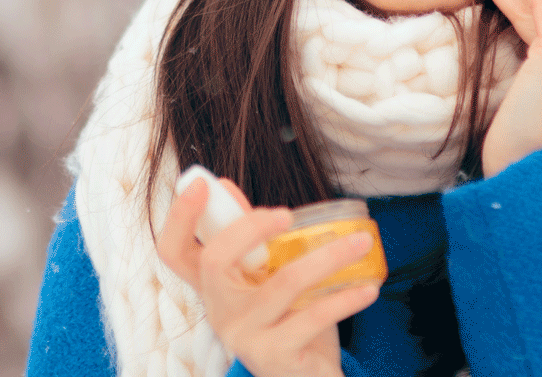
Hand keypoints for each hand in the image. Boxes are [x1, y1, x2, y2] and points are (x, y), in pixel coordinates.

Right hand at [157, 176, 378, 376]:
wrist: (305, 376)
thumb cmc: (286, 319)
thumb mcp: (264, 277)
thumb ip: (248, 237)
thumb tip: (226, 186)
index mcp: (212, 287)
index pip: (174, 252)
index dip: (179, 217)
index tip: (199, 184)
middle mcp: (219, 311)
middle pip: (214, 261)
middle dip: (249, 228)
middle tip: (287, 213)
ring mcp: (244, 335)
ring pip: (282, 284)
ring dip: (327, 257)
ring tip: (359, 244)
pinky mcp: (273, 355)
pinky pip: (313, 317)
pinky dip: (345, 298)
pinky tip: (367, 287)